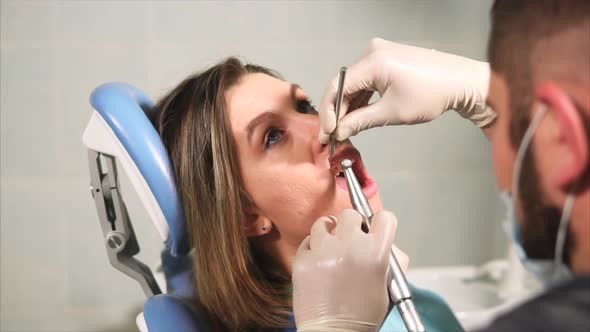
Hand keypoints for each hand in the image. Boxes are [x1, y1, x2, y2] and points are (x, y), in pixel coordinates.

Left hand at [292, 209, 408, 331]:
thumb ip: (391, 259)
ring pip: (324, 223)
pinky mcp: (303, 260)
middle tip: (351, 239)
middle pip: (351, 215)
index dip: (382, 224)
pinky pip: (308, 240)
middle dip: (353, 225)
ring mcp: (323, 252)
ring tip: (331, 247)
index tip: (376, 228)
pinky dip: (314, 247)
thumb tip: (384, 241)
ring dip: (329, 232)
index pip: (385, 218)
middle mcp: (350, 247)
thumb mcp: (389, 287)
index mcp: (376, 254)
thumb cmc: (363, 315)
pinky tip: (320, 261)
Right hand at [319, 38, 496, 142]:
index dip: (328, 113)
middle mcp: (373, 51)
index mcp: (373, 61)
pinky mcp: (387, 59)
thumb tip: (340, 131)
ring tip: (344, 130)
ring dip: (348, 106)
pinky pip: (366, 79)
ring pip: (354, 84)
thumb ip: (360, 121)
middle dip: (337, 111)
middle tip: (332, 135)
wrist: (461, 82)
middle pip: (344, 84)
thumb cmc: (433, 94)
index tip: (326, 133)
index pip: (337, 86)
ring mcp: (380, 53)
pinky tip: (356, 117)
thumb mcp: (392, 112)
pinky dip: (361, 98)